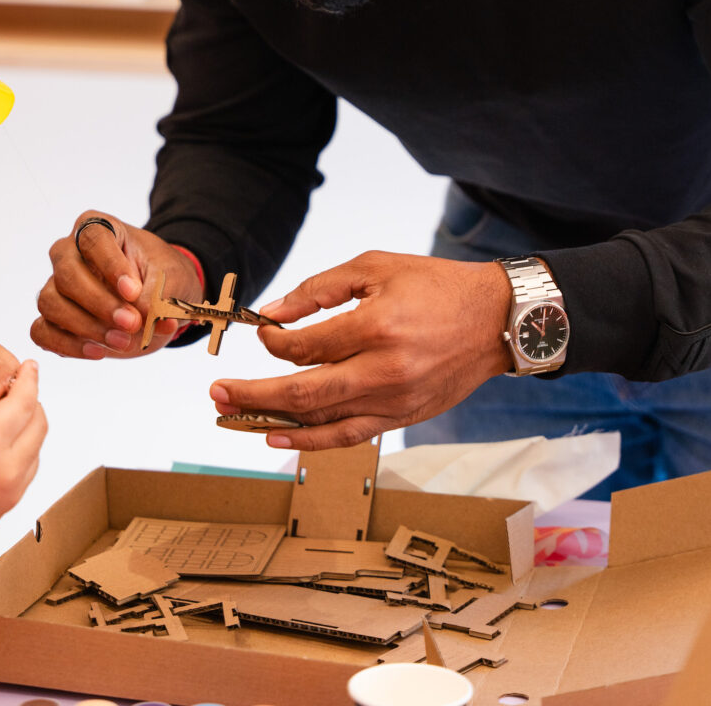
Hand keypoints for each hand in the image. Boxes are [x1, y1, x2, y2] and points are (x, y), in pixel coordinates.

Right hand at [0, 360, 46, 570]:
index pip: (23, 402)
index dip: (29, 378)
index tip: (29, 365)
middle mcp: (7, 469)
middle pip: (38, 420)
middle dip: (31, 398)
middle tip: (13, 387)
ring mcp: (13, 489)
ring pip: (39, 442)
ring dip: (29, 422)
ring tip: (5, 413)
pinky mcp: (13, 502)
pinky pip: (31, 463)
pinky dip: (26, 444)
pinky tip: (2, 440)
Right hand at [31, 210, 202, 359]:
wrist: (160, 299)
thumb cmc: (163, 278)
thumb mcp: (173, 279)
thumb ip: (158, 296)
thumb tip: (141, 319)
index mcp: (100, 229)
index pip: (92, 238)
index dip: (110, 265)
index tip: (133, 291)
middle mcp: (70, 253)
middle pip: (66, 272)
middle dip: (99, 302)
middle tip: (132, 323)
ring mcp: (57, 285)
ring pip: (50, 302)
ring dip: (86, 327)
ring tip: (123, 341)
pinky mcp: (53, 318)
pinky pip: (42, 331)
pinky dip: (67, 345)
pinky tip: (98, 352)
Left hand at [210, 251, 510, 448]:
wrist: (494, 320)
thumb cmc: (433, 286)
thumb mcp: (375, 267)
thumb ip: (319, 289)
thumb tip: (272, 314)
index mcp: (377, 326)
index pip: (306, 346)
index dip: (274, 342)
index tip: (262, 333)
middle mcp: (385, 371)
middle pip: (304, 393)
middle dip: (253, 395)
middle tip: (216, 393)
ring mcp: (396, 401)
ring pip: (323, 422)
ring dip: (272, 423)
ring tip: (233, 418)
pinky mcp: (404, 418)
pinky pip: (349, 436)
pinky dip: (311, 442)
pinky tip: (279, 438)